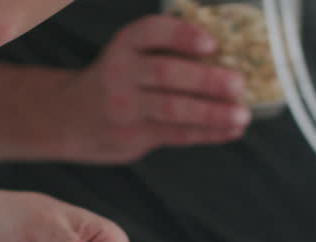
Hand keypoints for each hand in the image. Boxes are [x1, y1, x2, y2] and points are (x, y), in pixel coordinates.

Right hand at [55, 15, 251, 163]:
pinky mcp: (132, 135)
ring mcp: (125, 107)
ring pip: (173, 109)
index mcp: (126, 44)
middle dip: (206, 80)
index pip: (152, 31)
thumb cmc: (121, 80)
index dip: (182, 35)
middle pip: (167, 73)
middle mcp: (121, 72)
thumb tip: (230, 60)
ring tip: (242, 115)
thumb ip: (168, 54)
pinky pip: (176, 134)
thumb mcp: (132, 56)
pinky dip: (207, 133)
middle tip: (238, 84)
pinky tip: (230, 131)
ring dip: (212, 113)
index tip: (211, 43)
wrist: (73, 118)